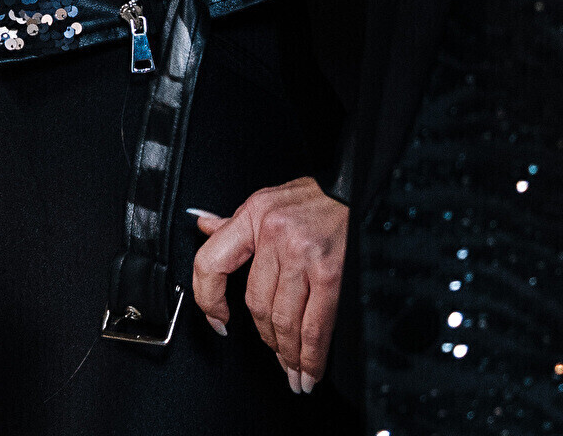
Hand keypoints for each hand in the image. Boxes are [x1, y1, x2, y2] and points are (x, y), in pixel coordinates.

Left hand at [191, 177, 347, 394]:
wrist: (358, 189)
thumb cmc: (315, 197)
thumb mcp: (269, 200)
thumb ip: (235, 221)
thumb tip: (203, 226)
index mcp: (253, 215)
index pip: (211, 263)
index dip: (209, 300)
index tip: (218, 323)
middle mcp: (274, 234)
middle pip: (256, 304)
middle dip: (267, 339)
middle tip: (276, 356)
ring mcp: (302, 254)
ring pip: (284, 320)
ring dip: (288, 355)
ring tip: (293, 372)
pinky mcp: (330, 272)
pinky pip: (314, 325)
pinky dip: (312, 355)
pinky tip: (310, 369)